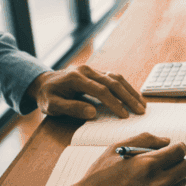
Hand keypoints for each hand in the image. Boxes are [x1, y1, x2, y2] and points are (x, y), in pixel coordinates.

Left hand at [26, 65, 146, 118]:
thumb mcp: (52, 106)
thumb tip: (93, 113)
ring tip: (142, 104)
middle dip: (128, 97)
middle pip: (113, 82)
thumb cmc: (48, 96)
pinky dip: (126, 87)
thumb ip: (71, 108)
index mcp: (76, 78)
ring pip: (117, 78)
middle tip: (140, 110)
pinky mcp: (97, 72)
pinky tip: (133, 96)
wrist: (44, 82)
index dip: (114, 103)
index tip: (124, 115)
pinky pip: (115, 77)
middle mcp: (87, 71)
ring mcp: (93, 70)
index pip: (101, 90)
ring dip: (131, 91)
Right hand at [64, 133, 185, 185]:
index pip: (179, 152)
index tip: (177, 148)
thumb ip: (144, 140)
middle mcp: (156, 183)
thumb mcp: (115, 150)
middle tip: (169, 162)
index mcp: (147, 164)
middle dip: (180, 162)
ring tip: (158, 177)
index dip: (180, 148)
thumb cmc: (97, 178)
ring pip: (181, 184)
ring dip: (175, 178)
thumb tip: (166, 141)